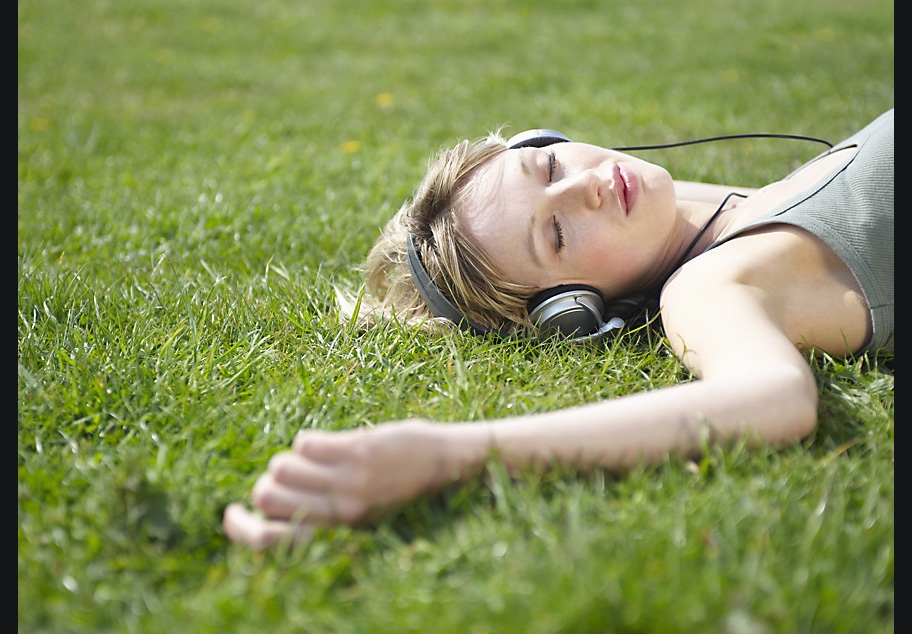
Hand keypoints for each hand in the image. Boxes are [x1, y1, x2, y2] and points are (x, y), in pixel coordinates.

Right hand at [223, 420, 464, 548]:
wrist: (447, 464)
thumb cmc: (399, 489)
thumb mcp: (359, 515)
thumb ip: (321, 514)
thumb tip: (268, 504)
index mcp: (337, 533)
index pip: (271, 542)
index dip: (240, 530)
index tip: (232, 513)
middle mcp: (338, 512)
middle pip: (265, 497)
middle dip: (267, 483)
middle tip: (289, 478)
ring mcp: (347, 481)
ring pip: (282, 465)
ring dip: (291, 459)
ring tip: (317, 460)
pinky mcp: (356, 451)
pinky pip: (305, 442)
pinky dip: (310, 441)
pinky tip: (333, 445)